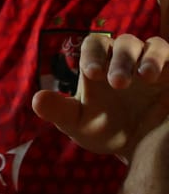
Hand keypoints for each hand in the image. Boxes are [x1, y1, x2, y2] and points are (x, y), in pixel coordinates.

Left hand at [32, 33, 168, 162]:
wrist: (141, 150)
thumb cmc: (106, 130)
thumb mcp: (80, 124)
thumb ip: (59, 111)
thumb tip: (37, 99)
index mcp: (101, 63)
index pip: (94, 45)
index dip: (92, 55)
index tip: (92, 74)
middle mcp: (129, 59)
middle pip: (125, 42)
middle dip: (121, 59)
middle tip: (118, 83)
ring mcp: (156, 65)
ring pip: (154, 45)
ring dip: (149, 57)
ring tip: (145, 77)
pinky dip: (168, 63)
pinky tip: (161, 80)